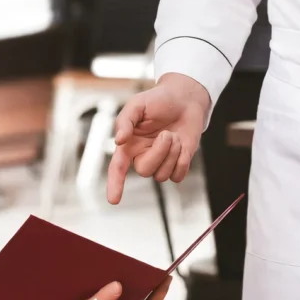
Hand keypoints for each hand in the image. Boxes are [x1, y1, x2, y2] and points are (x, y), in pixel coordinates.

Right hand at [106, 73, 210, 204]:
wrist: (185, 99)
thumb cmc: (158, 100)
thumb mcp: (137, 104)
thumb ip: (125, 121)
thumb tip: (118, 141)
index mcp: (129, 144)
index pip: (117, 168)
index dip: (114, 184)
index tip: (113, 200)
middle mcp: (143, 155)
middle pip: (145, 171)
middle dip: (159, 153)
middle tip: (167, 134)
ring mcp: (161, 162)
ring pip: (162, 175)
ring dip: (172, 153)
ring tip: (174, 135)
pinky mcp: (177, 164)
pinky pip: (178, 176)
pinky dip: (183, 160)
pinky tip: (183, 145)